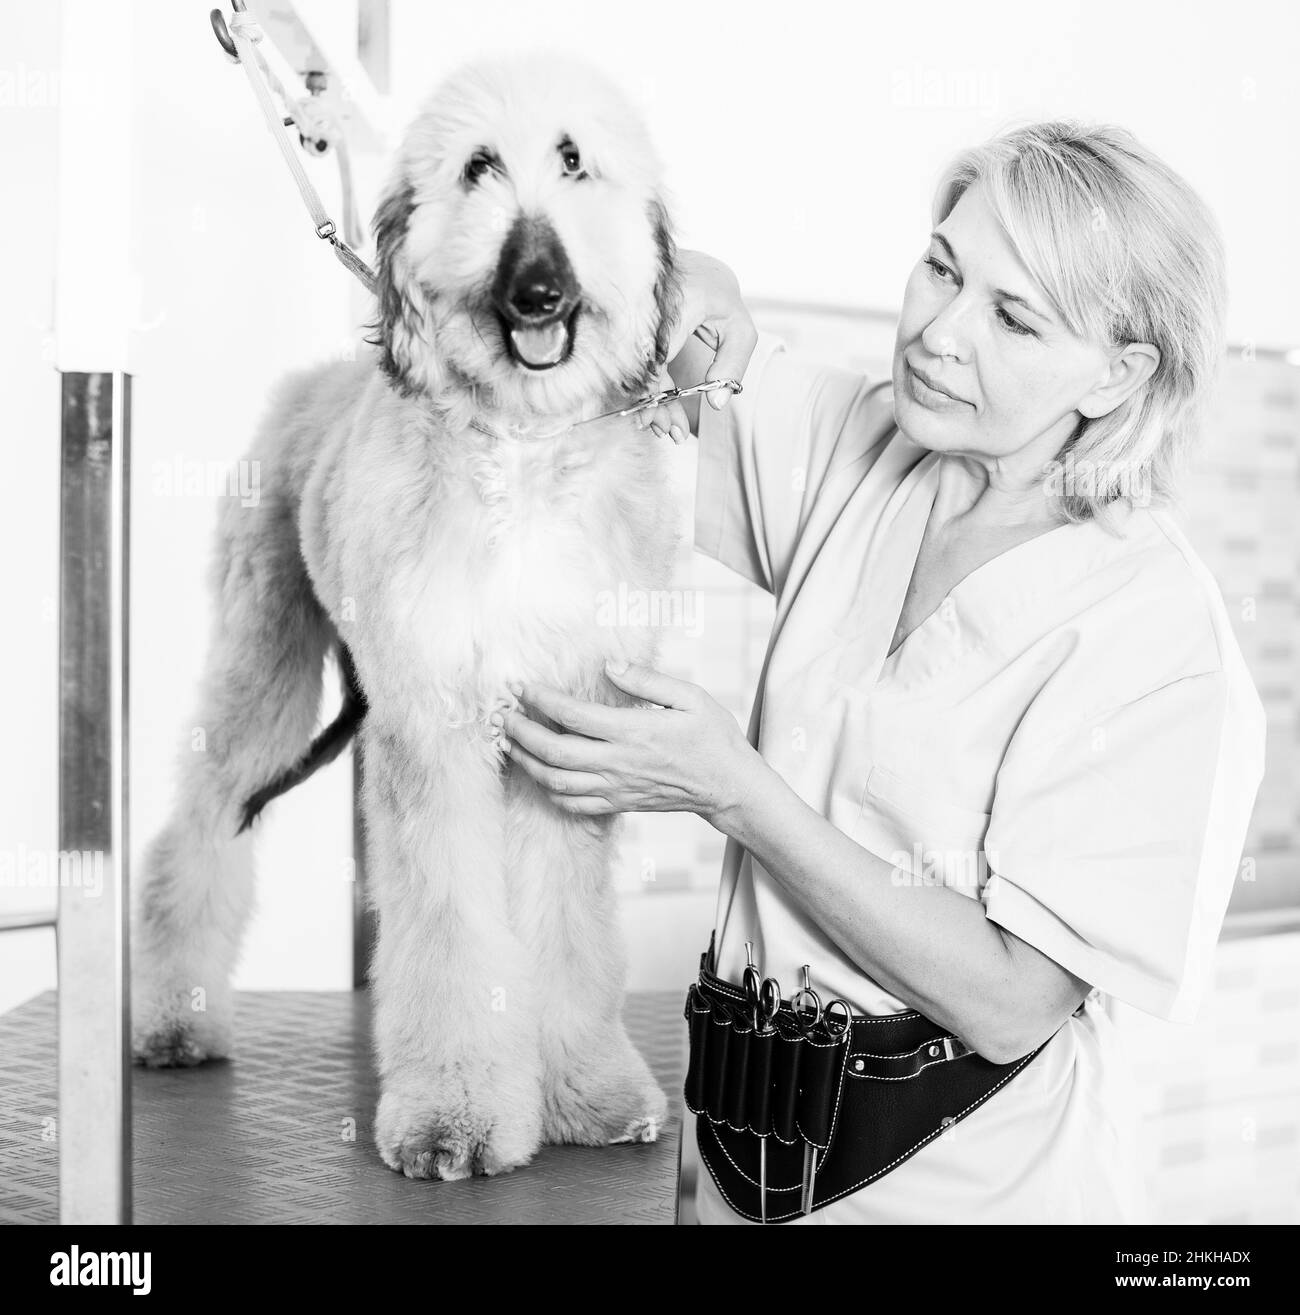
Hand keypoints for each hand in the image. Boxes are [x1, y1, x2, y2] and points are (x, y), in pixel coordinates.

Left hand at [495, 660, 766, 828]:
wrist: (728, 787)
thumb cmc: (713, 737)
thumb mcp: (691, 697)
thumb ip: (648, 681)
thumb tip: (610, 665)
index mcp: (633, 732)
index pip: (573, 715)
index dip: (541, 700)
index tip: (522, 686)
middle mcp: (618, 763)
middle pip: (553, 751)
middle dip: (521, 732)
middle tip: (503, 714)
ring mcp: (616, 787)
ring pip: (556, 781)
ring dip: (527, 761)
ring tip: (510, 742)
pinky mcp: (618, 804)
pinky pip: (572, 804)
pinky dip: (548, 790)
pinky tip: (539, 773)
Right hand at [639, 250, 758, 442]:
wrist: (691, 266)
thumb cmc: (716, 295)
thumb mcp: (738, 326)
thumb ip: (733, 363)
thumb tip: (717, 401)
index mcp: (677, 305)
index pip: (656, 358)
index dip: (656, 396)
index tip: (668, 424)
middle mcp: (648, 308)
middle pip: (639, 369)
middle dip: (651, 408)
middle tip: (667, 432)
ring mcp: (633, 316)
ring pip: (630, 368)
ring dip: (643, 402)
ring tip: (660, 426)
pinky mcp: (627, 327)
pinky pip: (629, 363)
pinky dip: (639, 388)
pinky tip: (650, 408)